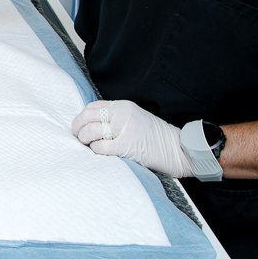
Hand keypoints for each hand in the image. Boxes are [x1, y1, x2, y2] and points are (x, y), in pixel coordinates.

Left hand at [71, 100, 193, 177]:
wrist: (179, 148)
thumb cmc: (156, 136)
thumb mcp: (135, 117)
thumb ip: (116, 117)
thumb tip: (92, 124)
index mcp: (123, 106)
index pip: (92, 107)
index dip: (82, 117)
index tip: (79, 125)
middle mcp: (121, 114)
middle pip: (87, 117)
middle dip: (78, 127)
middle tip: (78, 136)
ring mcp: (124, 129)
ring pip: (91, 131)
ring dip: (84, 139)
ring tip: (87, 145)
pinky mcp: (126, 146)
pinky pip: (100, 147)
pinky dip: (95, 150)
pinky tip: (99, 152)